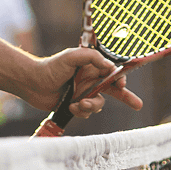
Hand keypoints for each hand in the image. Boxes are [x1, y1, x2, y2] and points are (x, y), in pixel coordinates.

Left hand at [20, 48, 143, 119]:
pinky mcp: (75, 105)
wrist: (32, 83)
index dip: (119, 79)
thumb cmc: (51, 67)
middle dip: (126, 97)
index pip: (112, 73)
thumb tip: (110, 67)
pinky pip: (86, 113)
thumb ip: (93, 58)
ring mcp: (83, 93)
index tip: (120, 85)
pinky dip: (80, 111)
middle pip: (113, 89)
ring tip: (79, 104)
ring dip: (91, 106)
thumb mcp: (73, 56)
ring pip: (99, 104)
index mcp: (91, 67)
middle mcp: (90, 80)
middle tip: (138, 105)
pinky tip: (70, 106)